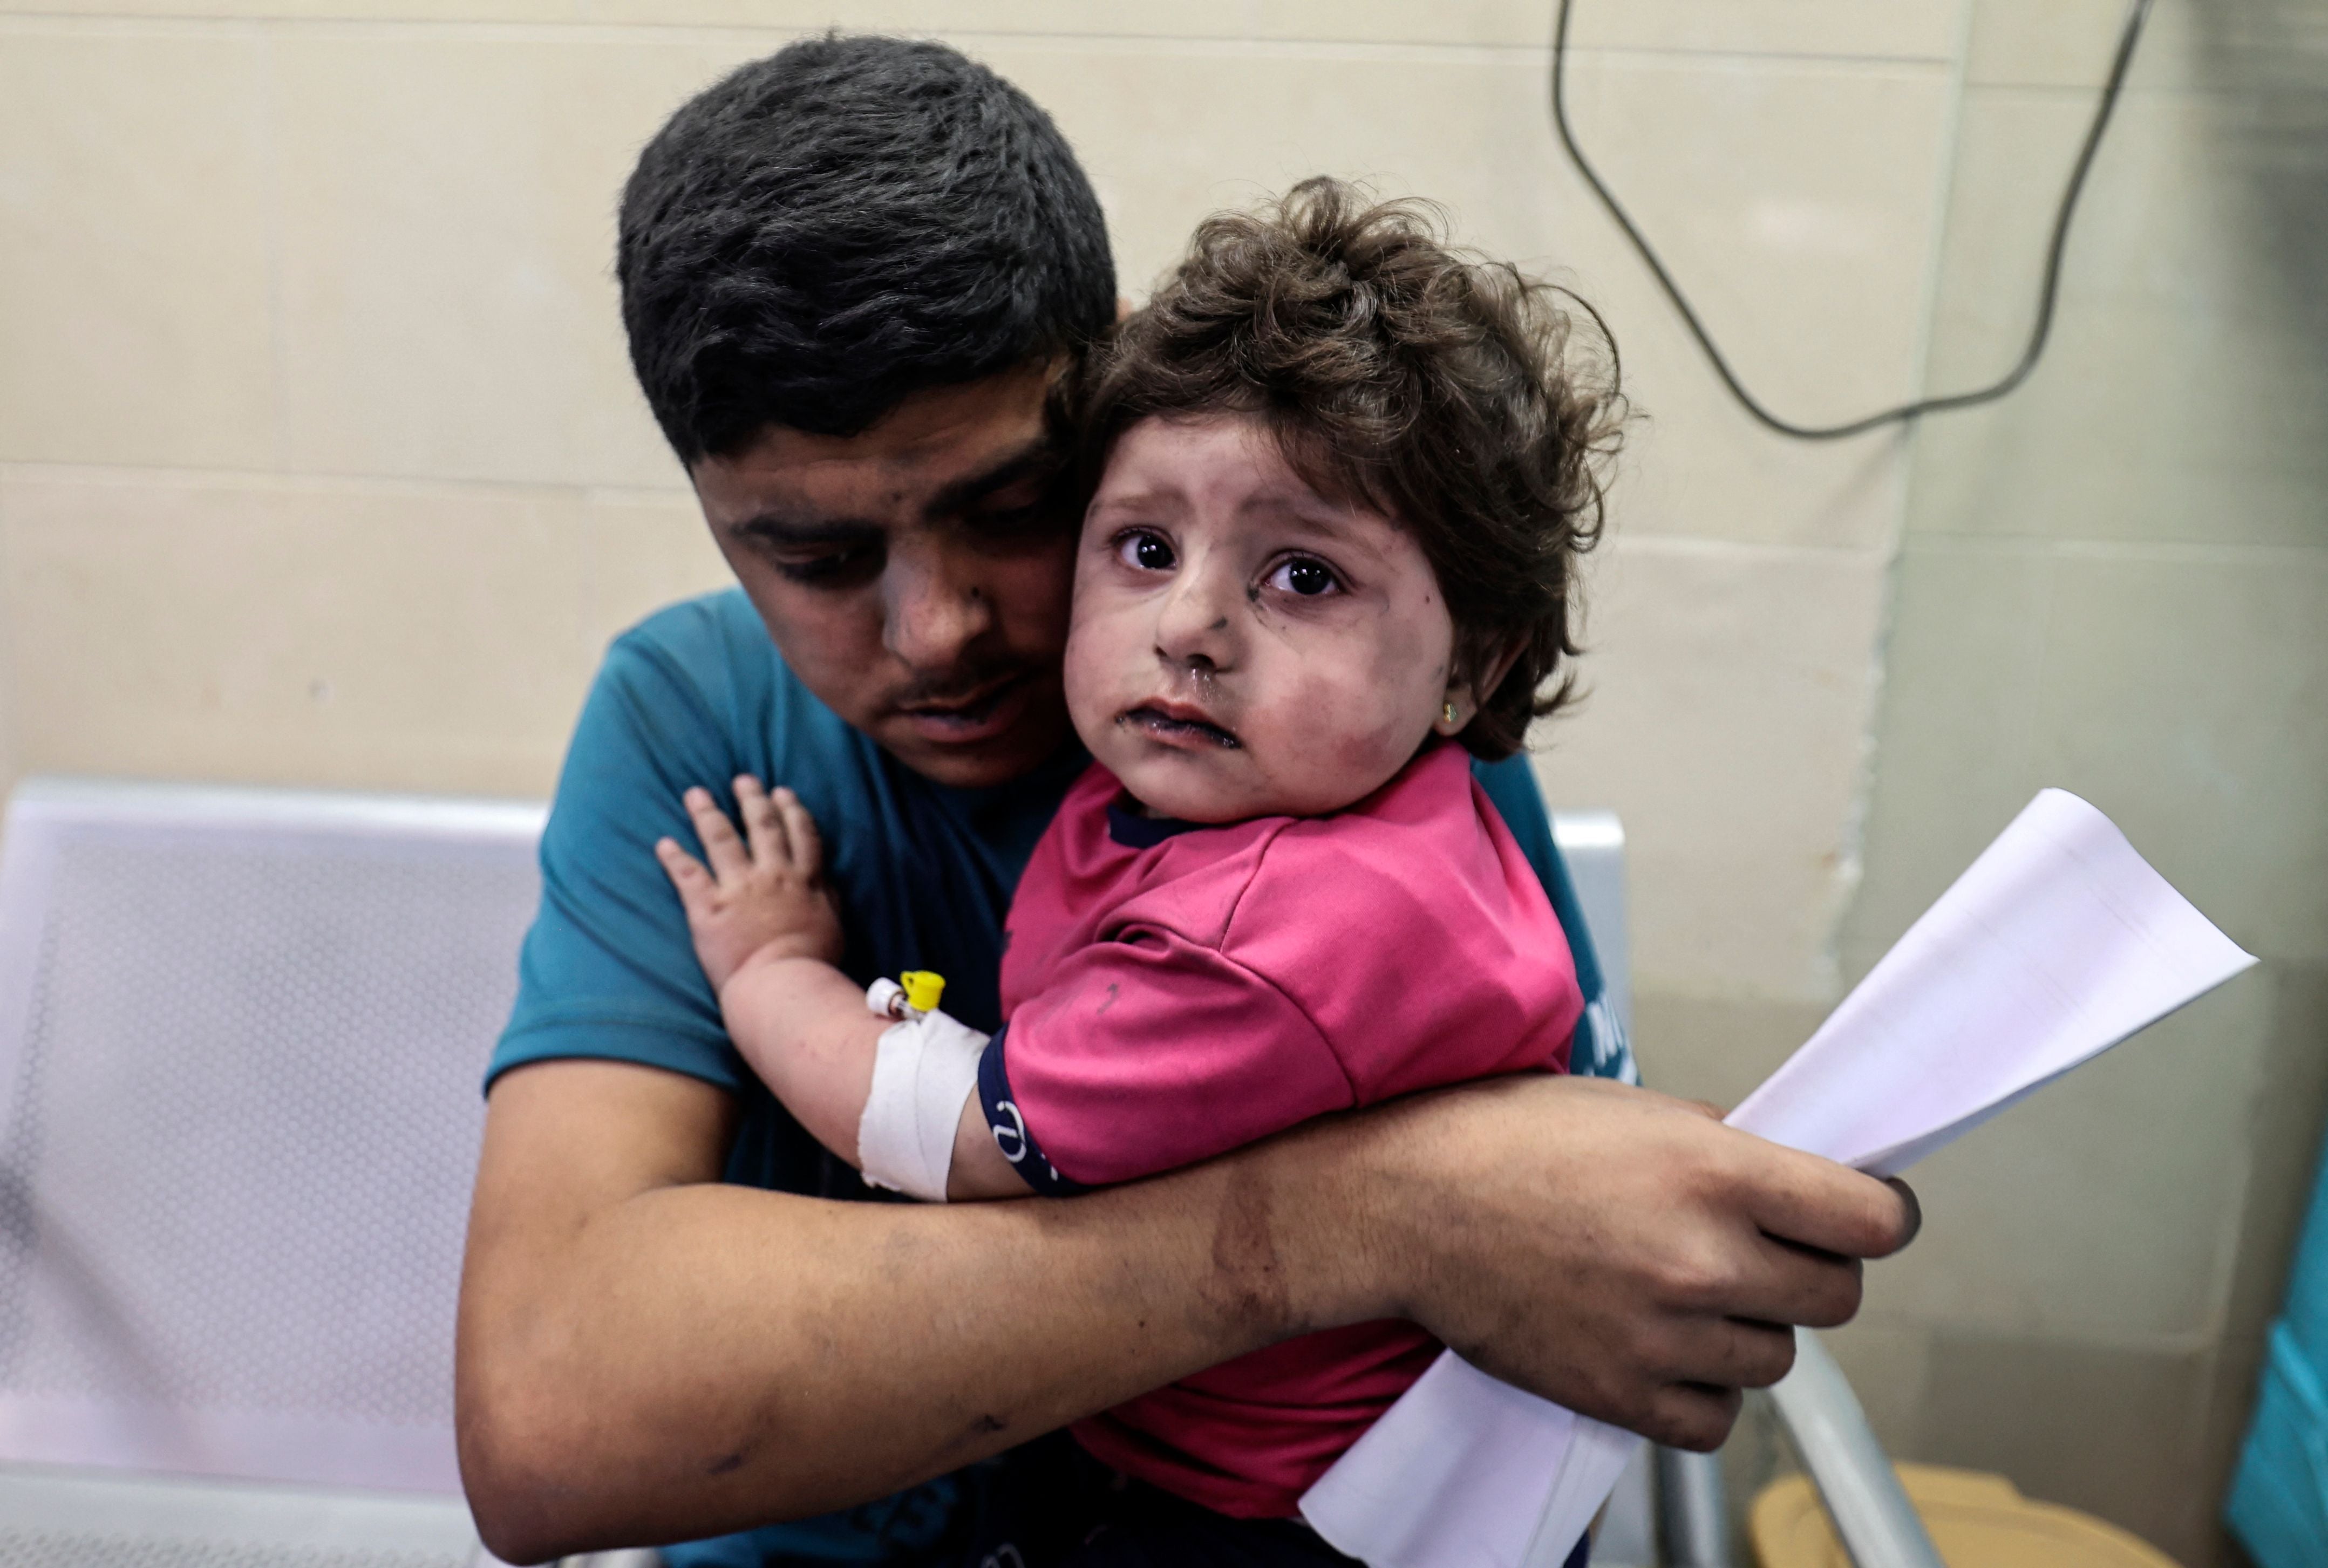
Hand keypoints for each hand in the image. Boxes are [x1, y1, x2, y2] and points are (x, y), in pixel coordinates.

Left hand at [656, 777, 843, 988]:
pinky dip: (673, 857)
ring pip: (721, 839)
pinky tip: (663, 843)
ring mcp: (738, 888)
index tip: (782, 793)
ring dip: (707, 813)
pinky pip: (687, 874)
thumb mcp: (834, 925)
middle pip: (761, 826)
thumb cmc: (813, 963)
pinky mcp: (708, 907)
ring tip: (695, 794)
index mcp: (804, 881)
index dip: (791, 810)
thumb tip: (824, 878)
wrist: (783, 983)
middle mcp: (772, 875)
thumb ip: (828, 897)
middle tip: (742, 780)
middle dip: (751, 799)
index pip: (800, 834)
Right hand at [1290, 1073, 1918, 1450]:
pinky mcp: (1623, 1394)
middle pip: (1837, 1297)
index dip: (1881, 1215)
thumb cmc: (1505, 1141)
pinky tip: (1662, 1347)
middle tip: (1760, 1250)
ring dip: (1749, 1330)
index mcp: (1714, 1172)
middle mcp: (1702, 1259)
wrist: (1406, 1206)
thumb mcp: (1632, 1109)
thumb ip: (1724, 1148)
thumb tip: (1788, 1180)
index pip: (1873, 1220)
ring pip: (1778, 1360)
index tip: (1863, 1215)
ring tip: (1685, 1294)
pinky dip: (1701, 1390)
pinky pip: (1717, 1419)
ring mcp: (1665, 1336)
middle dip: (1810, 1270)